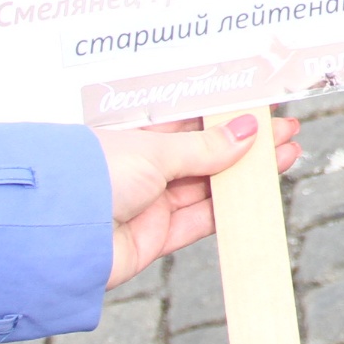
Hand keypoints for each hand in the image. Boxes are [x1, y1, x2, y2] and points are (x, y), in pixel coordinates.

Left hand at [96, 113, 299, 288]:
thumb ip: (205, 147)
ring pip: (209, 183)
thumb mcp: (155, 151)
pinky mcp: (155, 236)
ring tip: (286, 154)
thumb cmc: (95, 177)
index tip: (260, 106)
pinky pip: (201, 218)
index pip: (189, 119)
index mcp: (135, 135)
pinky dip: (232, 205)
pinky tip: (259, 189)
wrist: (58, 237)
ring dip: (247, 171)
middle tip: (285, 129)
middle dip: (246, 141)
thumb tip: (246, 131)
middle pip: (205, 151)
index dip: (226, 113)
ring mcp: (149, 202)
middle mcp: (142, 167)